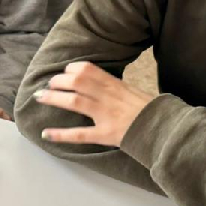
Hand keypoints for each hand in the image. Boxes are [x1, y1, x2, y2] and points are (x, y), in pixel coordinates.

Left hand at [34, 62, 154, 146]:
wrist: (165, 129)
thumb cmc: (150, 110)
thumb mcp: (133, 91)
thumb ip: (114, 87)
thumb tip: (96, 82)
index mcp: (115, 85)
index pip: (88, 70)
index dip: (72, 70)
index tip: (64, 73)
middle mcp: (108, 97)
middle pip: (78, 82)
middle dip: (58, 81)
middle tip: (48, 85)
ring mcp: (105, 116)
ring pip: (74, 102)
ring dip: (54, 98)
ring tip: (40, 98)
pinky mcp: (105, 135)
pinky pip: (80, 134)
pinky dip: (61, 135)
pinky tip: (46, 134)